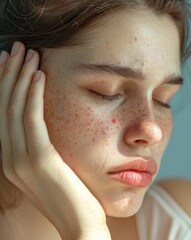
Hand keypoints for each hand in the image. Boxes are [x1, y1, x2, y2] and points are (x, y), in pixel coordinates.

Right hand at [0, 42, 110, 239]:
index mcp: (12, 159)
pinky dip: (33, 95)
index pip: (3, 115)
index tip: (9, 63)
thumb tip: (49, 127)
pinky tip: (39, 76)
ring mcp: (22, 160)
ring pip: (16, 109)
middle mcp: (10, 158)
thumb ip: (44, 149)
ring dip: (20, 77)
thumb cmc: (72, 197)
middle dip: (9, 74)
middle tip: (17, 48)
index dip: (4, 86)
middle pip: (4, 107)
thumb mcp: (53, 169)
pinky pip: (33, 120)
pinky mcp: (40, 160)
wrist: (79, 225)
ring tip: (28, 53)